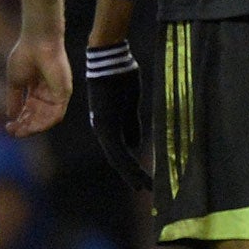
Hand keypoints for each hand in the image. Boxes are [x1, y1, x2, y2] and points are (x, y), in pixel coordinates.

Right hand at [6, 33, 70, 137]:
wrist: (37, 42)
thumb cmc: (25, 55)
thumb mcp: (15, 82)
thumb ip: (14, 99)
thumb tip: (10, 115)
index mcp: (36, 90)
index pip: (29, 111)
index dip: (19, 121)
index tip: (8, 127)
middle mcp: (48, 94)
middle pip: (38, 117)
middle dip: (25, 127)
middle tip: (13, 132)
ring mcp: (57, 94)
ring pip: (47, 119)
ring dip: (34, 128)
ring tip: (20, 131)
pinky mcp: (64, 93)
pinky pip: (57, 115)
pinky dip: (45, 123)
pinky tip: (32, 126)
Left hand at [85, 43, 151, 191]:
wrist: (109, 60)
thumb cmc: (120, 77)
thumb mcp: (130, 105)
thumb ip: (132, 125)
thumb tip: (134, 145)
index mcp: (108, 125)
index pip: (119, 152)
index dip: (130, 167)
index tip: (141, 178)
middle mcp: (103, 129)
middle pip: (118, 159)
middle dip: (131, 175)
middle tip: (144, 188)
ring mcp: (104, 128)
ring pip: (118, 158)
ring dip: (131, 173)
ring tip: (144, 186)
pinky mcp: (107, 124)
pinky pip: (118, 150)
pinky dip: (128, 164)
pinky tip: (137, 174)